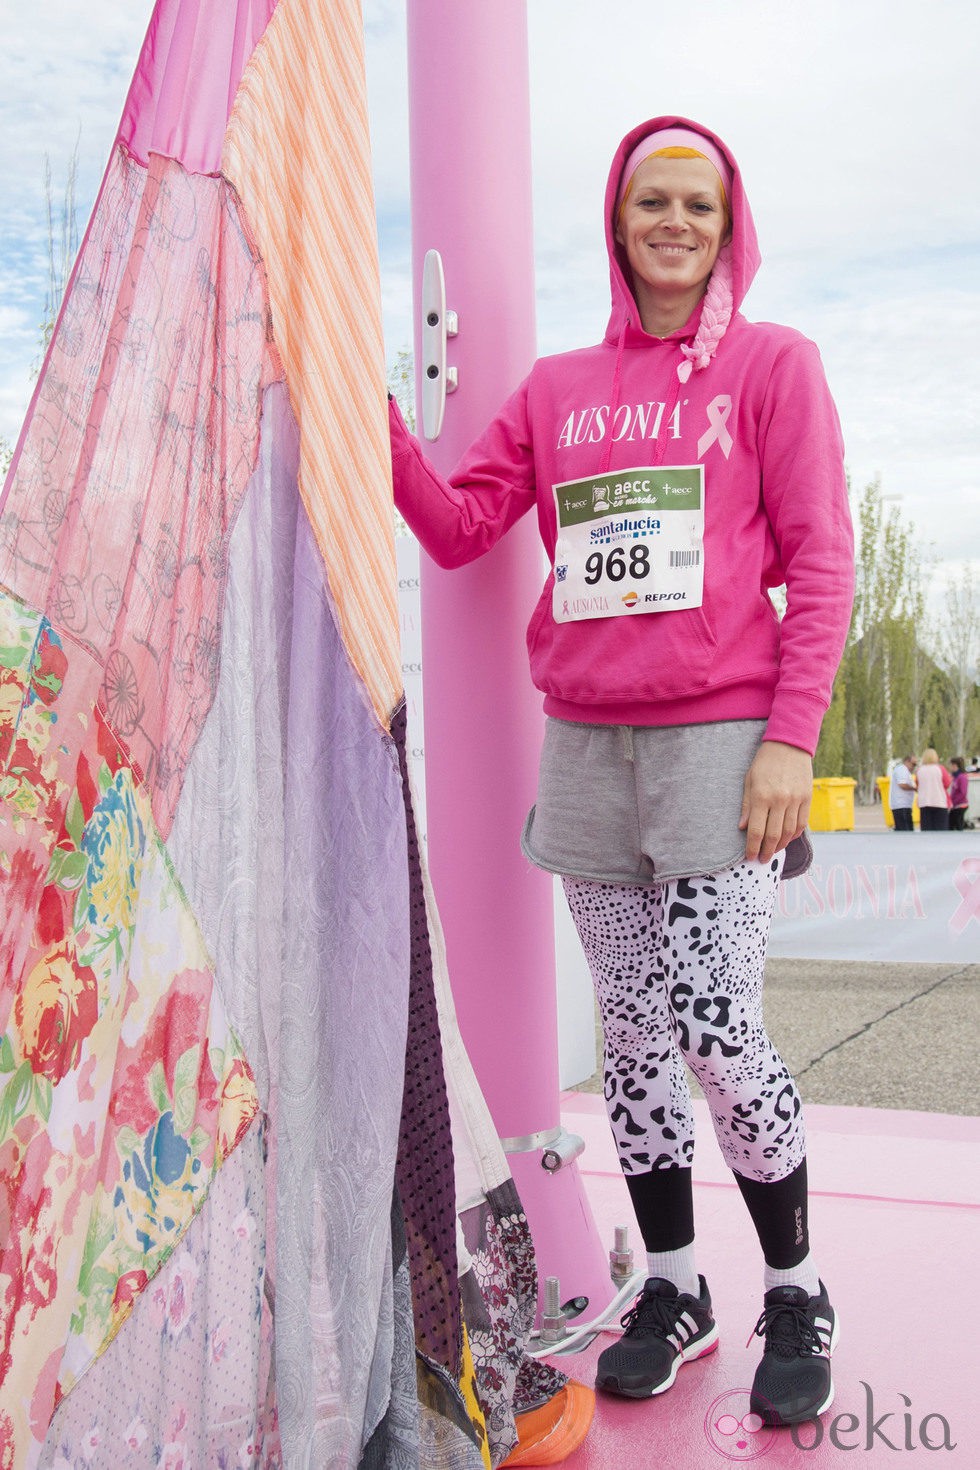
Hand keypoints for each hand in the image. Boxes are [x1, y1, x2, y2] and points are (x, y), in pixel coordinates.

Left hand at [739, 741, 812, 863]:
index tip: (750, 857)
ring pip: (789, 832)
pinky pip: (801, 823)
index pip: (756, 831)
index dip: (752, 847)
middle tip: (761, 860)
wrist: (789, 745)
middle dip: (766, 851)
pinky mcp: (807, 798)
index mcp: (761, 796)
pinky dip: (794, 835)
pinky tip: (786, 839)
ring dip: (780, 846)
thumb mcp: (749, 780)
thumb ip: (747, 805)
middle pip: (773, 835)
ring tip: (772, 851)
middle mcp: (779, 800)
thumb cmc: (764, 762)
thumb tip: (743, 828)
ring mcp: (795, 800)